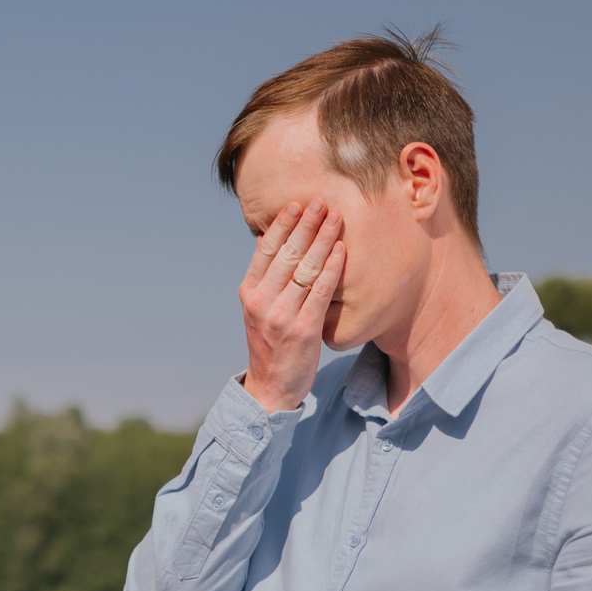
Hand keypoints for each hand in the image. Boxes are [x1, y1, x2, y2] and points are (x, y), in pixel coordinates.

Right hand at [238, 200, 344, 411]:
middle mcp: (262, 302)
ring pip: (305, 268)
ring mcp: (281, 316)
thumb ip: (267, 281)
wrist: (271, 388)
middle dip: (306, 224)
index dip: (282, 225)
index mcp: (249, 293)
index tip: (297, 204)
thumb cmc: (270, 345)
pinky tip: (342, 251)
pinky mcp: (303, 329)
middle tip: (322, 202)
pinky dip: (332, 268)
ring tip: (336, 219)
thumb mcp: (259, 310)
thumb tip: (275, 244)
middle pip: (287, 253)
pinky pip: (320, 291)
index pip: (265, 250)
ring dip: (323, 239)